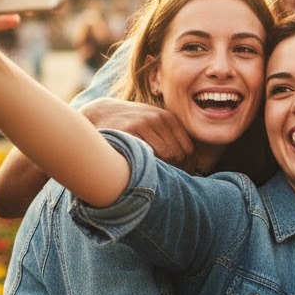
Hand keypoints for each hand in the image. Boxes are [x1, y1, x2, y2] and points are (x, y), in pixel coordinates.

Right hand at [81, 97, 196, 171]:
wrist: (101, 111)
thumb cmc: (131, 123)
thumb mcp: (153, 122)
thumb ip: (170, 137)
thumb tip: (192, 164)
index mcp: (168, 118)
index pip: (189, 148)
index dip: (189, 166)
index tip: (184, 176)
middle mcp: (158, 119)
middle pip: (180, 154)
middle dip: (180, 171)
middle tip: (173, 182)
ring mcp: (143, 124)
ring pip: (168, 156)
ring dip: (167, 171)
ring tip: (162, 180)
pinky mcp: (128, 131)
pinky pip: (149, 155)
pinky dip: (152, 166)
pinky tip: (147, 173)